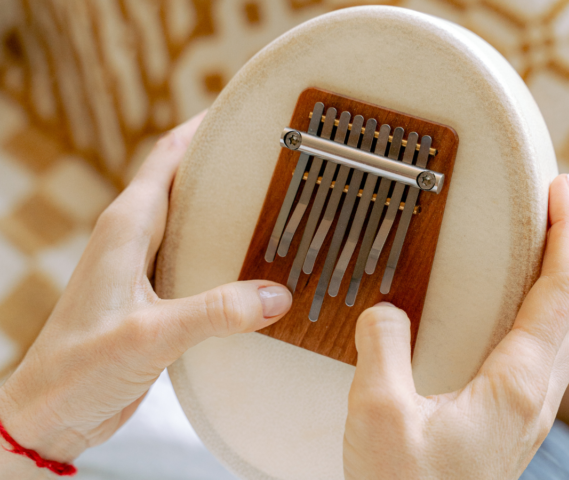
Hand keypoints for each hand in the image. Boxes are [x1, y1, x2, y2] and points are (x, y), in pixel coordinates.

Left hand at [0, 112, 291, 470]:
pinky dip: (223, 251)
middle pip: (185, 181)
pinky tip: (253, 265)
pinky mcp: (153, 293)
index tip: (245, 112)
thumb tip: (277, 295)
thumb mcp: (150, 336)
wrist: (52, 411)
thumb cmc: (78, 369)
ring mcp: (142, 265)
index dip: (204, 128)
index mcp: (126, 227)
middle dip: (226, 165)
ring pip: (191, 219)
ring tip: (276, 207)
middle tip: (276, 160)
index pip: (167, 156)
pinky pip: (194, 257)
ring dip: (227, 209)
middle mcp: (133, 238)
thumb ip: (214, 312)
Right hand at [343, 174, 568, 478]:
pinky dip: (547, 311)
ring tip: (546, 246)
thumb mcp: (380, 414)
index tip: (560, 193)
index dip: (566, 237)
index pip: (560, 294)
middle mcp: (533, 395)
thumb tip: (385, 312)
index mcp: (514, 385)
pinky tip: (519, 309)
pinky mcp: (511, 418)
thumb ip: (383, 350)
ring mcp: (527, 409)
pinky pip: (547, 350)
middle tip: (560, 208)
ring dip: (566, 279)